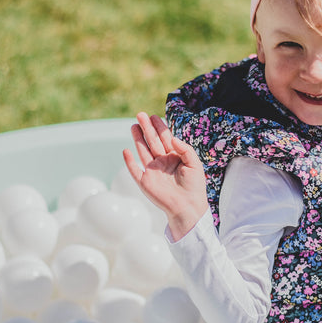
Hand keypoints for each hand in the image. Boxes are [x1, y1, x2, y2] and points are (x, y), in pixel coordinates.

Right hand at [122, 112, 208, 241]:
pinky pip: (134, 170)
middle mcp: (162, 163)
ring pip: (143, 151)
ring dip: (138, 139)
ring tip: (133, 125)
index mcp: (174, 158)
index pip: (165, 139)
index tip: (154, 116)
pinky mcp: (145, 183)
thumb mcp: (195, 164)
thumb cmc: (194, 187)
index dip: (160, 128)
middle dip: (147, 128)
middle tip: (140, 114)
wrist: (188, 208)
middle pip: (153, 142)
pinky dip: (129, 162)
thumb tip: (173, 138)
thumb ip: (185, 149)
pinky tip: (126, 151)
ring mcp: (153, 172)